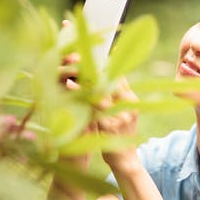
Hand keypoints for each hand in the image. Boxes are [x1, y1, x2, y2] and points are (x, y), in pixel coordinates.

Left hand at [58, 20, 137, 135]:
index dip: (103, 52)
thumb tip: (107, 74)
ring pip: (101, 86)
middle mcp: (128, 102)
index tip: (89, 37)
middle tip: (74, 39)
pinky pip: (93, 104)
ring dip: (84, 70)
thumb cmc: (118, 137)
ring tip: (70, 56)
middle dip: (90, 56)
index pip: (117, 69)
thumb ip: (113, 95)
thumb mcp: (118, 113)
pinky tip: (69, 82)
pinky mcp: (110, 124)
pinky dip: (81, 92)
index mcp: (130, 97)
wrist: (126, 163)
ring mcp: (120, 113)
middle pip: (108, 73)